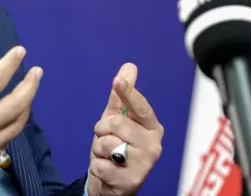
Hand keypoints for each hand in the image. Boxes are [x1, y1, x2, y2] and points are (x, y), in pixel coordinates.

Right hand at [0, 35, 42, 192]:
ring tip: (28, 95)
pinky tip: (10, 121)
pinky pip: (5, 143)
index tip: (21, 52)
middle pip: (18, 103)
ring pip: (17, 125)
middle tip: (37, 73)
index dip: (11, 63)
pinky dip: (10, 129)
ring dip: (26, 107)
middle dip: (31, 85)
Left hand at [87, 63, 163, 195]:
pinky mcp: (131, 181)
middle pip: (116, 123)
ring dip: (98, 149)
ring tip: (108, 156)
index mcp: (152, 127)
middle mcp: (153, 145)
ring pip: (107, 144)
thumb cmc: (116, 148)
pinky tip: (107, 170)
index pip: (139, 106)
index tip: (118, 80)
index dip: (127, 92)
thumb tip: (129, 67)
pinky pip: (100, 165)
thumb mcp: (116, 120)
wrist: (113, 185)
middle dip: (102, 130)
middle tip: (107, 139)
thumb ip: (121, 96)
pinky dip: (97, 166)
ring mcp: (144, 164)